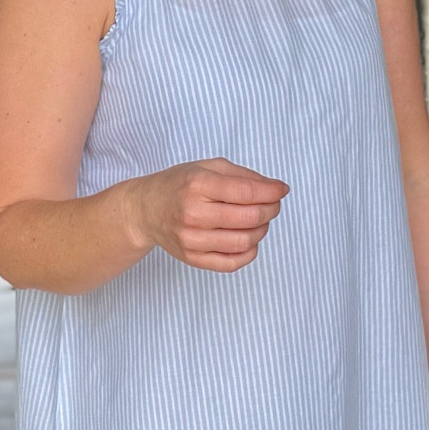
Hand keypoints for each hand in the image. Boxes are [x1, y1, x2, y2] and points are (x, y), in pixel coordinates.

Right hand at [125, 159, 288, 272]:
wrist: (146, 210)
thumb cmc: (179, 185)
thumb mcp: (207, 167)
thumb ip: (242, 175)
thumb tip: (275, 189)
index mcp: (198, 185)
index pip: (247, 191)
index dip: (272, 191)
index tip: (282, 190)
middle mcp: (193, 214)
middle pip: (250, 217)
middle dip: (271, 209)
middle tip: (273, 204)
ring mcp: (192, 240)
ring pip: (245, 241)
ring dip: (262, 230)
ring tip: (259, 220)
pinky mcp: (193, 258)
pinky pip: (233, 262)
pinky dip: (250, 251)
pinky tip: (249, 239)